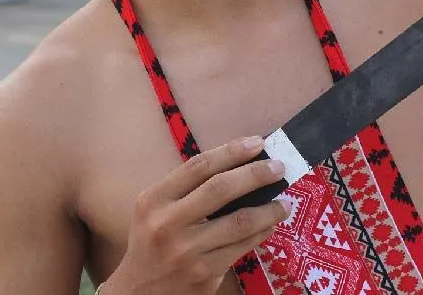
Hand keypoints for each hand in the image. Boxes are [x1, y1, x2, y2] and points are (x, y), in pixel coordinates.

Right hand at [102, 136, 289, 294]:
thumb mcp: (157, 209)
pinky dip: (261, 232)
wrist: (139, 292)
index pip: (199, 166)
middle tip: (278, 167)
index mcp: (154, 200)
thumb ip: (189, 188)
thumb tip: (243, 163)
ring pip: (240, 221)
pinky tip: (269, 225)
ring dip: (269, 209)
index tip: (257, 143)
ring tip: (283, 202)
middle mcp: (167, 223)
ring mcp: (186, 251)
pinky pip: (242, 246)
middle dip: (256, 174)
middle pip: (220, 189)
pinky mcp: (204, 274)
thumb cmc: (153, 241)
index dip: (232, 151)